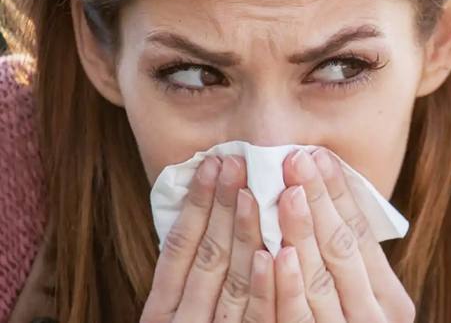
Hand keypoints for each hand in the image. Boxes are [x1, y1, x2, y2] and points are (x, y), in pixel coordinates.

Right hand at [141, 155, 275, 322]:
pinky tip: (272, 254)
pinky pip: (257, 318)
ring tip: (253, 191)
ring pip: (234, 281)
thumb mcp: (178, 311)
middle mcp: (184, 322)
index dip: (196, 204)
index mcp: (161, 312)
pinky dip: (264, 286)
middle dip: (221, 205)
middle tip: (236, 161)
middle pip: (207, 257)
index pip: (178, 248)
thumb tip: (207, 213)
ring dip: (245, 233)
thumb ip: (190, 276)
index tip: (211, 163)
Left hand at [276, 148, 415, 322]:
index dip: (339, 194)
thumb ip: (348, 265)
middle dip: (318, 200)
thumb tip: (320, 199)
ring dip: (299, 232)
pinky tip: (270, 255)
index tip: (319, 155)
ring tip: (281, 192)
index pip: (363, 235)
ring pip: (318, 280)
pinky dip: (283, 286)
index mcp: (390, 299)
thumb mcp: (360, 300)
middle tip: (296, 159)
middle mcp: (372, 317)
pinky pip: (294, 319)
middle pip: (342, 250)